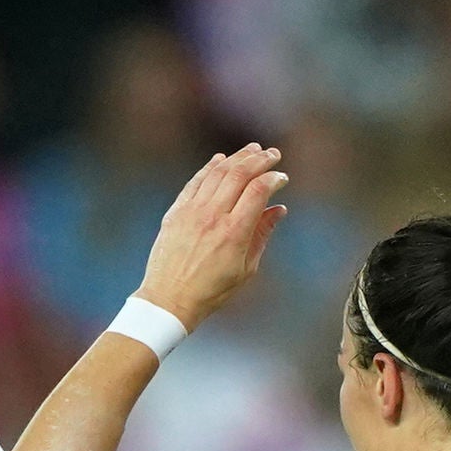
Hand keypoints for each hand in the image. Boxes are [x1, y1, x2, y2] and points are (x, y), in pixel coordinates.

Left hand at [135, 144, 287, 333]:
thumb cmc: (211, 291)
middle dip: (259, 160)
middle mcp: (213, 217)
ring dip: (237, 158)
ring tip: (252, 150)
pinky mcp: (176, 212)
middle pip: (239, 174)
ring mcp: (192, 212)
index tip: (282, 177)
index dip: (273, 179)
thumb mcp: (245, 269)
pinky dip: (210, 168)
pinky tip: (222, 159)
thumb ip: (262, 234)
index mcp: (234, 233)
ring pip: (217, 173)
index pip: (258, 191)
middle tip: (272, 154)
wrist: (169, 300)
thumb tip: (279, 209)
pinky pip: (195, 182)